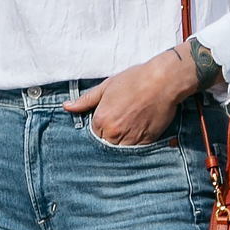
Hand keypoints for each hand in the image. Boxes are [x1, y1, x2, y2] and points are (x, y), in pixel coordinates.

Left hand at [64, 47, 197, 143]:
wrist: (163, 81)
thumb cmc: (134, 80)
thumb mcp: (106, 87)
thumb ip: (85, 100)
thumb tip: (66, 106)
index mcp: (101, 120)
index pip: (94, 133)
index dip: (102, 125)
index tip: (111, 116)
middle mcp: (114, 133)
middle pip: (107, 143)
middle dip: (112, 134)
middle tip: (123, 118)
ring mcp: (131, 139)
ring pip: (121, 148)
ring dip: (124, 140)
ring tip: (133, 122)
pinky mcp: (147, 142)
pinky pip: (137, 149)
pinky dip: (137, 141)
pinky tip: (142, 126)